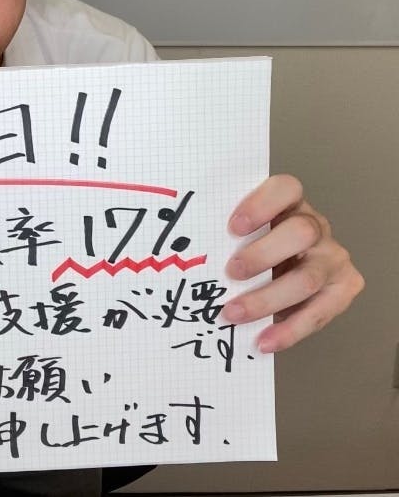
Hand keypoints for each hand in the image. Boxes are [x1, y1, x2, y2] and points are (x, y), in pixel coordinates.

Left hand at [221, 174, 363, 352]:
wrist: (284, 275)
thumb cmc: (252, 247)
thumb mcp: (241, 236)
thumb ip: (225, 237)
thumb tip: (184, 252)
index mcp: (289, 203)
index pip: (286, 188)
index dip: (261, 205)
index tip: (232, 227)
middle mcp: (316, 225)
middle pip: (301, 233)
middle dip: (263, 254)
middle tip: (230, 273)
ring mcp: (332, 256)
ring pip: (307, 277)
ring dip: (267, 299)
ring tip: (232, 313)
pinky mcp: (343, 287)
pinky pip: (319, 312)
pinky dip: (289, 330)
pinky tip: (264, 340)